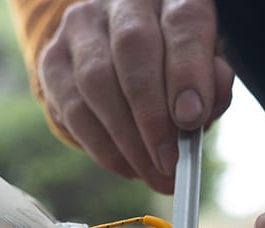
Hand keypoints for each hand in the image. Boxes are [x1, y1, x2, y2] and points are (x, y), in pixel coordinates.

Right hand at [38, 0, 233, 192]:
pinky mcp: (53, 60)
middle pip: (134, 48)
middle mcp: (124, 1)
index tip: (192, 119)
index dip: (188, 72)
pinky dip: (104, 148)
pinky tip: (129, 167)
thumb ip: (212, 87)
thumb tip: (197, 114)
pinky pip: (74, 110)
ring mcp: (82, 27)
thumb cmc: (173, 68)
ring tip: (154, 174)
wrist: (118, 59)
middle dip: (154, 115)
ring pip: (97, 81)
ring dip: (128, 139)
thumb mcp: (204, 72)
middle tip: (171, 161)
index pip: (183, 23)